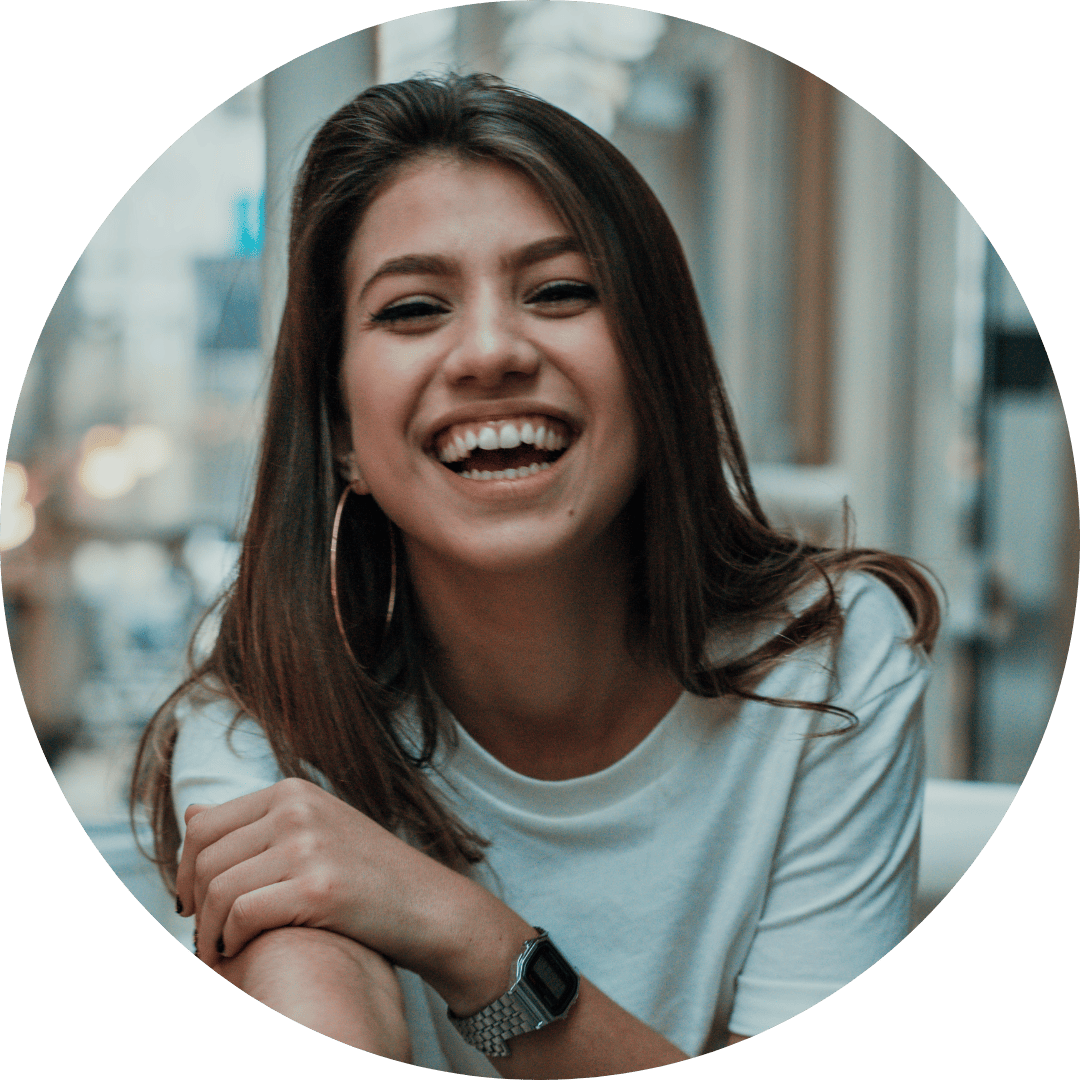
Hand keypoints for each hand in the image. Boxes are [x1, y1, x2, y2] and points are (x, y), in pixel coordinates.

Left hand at [175, 776, 516, 1001]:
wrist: (428, 905)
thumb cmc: (367, 875)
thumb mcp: (313, 831)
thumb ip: (255, 823)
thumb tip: (191, 811)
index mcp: (291, 791)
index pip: (204, 826)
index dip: (184, 870)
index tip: (189, 902)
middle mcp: (296, 809)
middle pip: (207, 860)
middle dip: (193, 905)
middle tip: (202, 937)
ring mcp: (308, 845)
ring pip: (218, 891)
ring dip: (206, 931)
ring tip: (217, 950)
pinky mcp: (318, 888)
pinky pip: (242, 915)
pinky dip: (229, 940)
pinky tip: (238, 950)